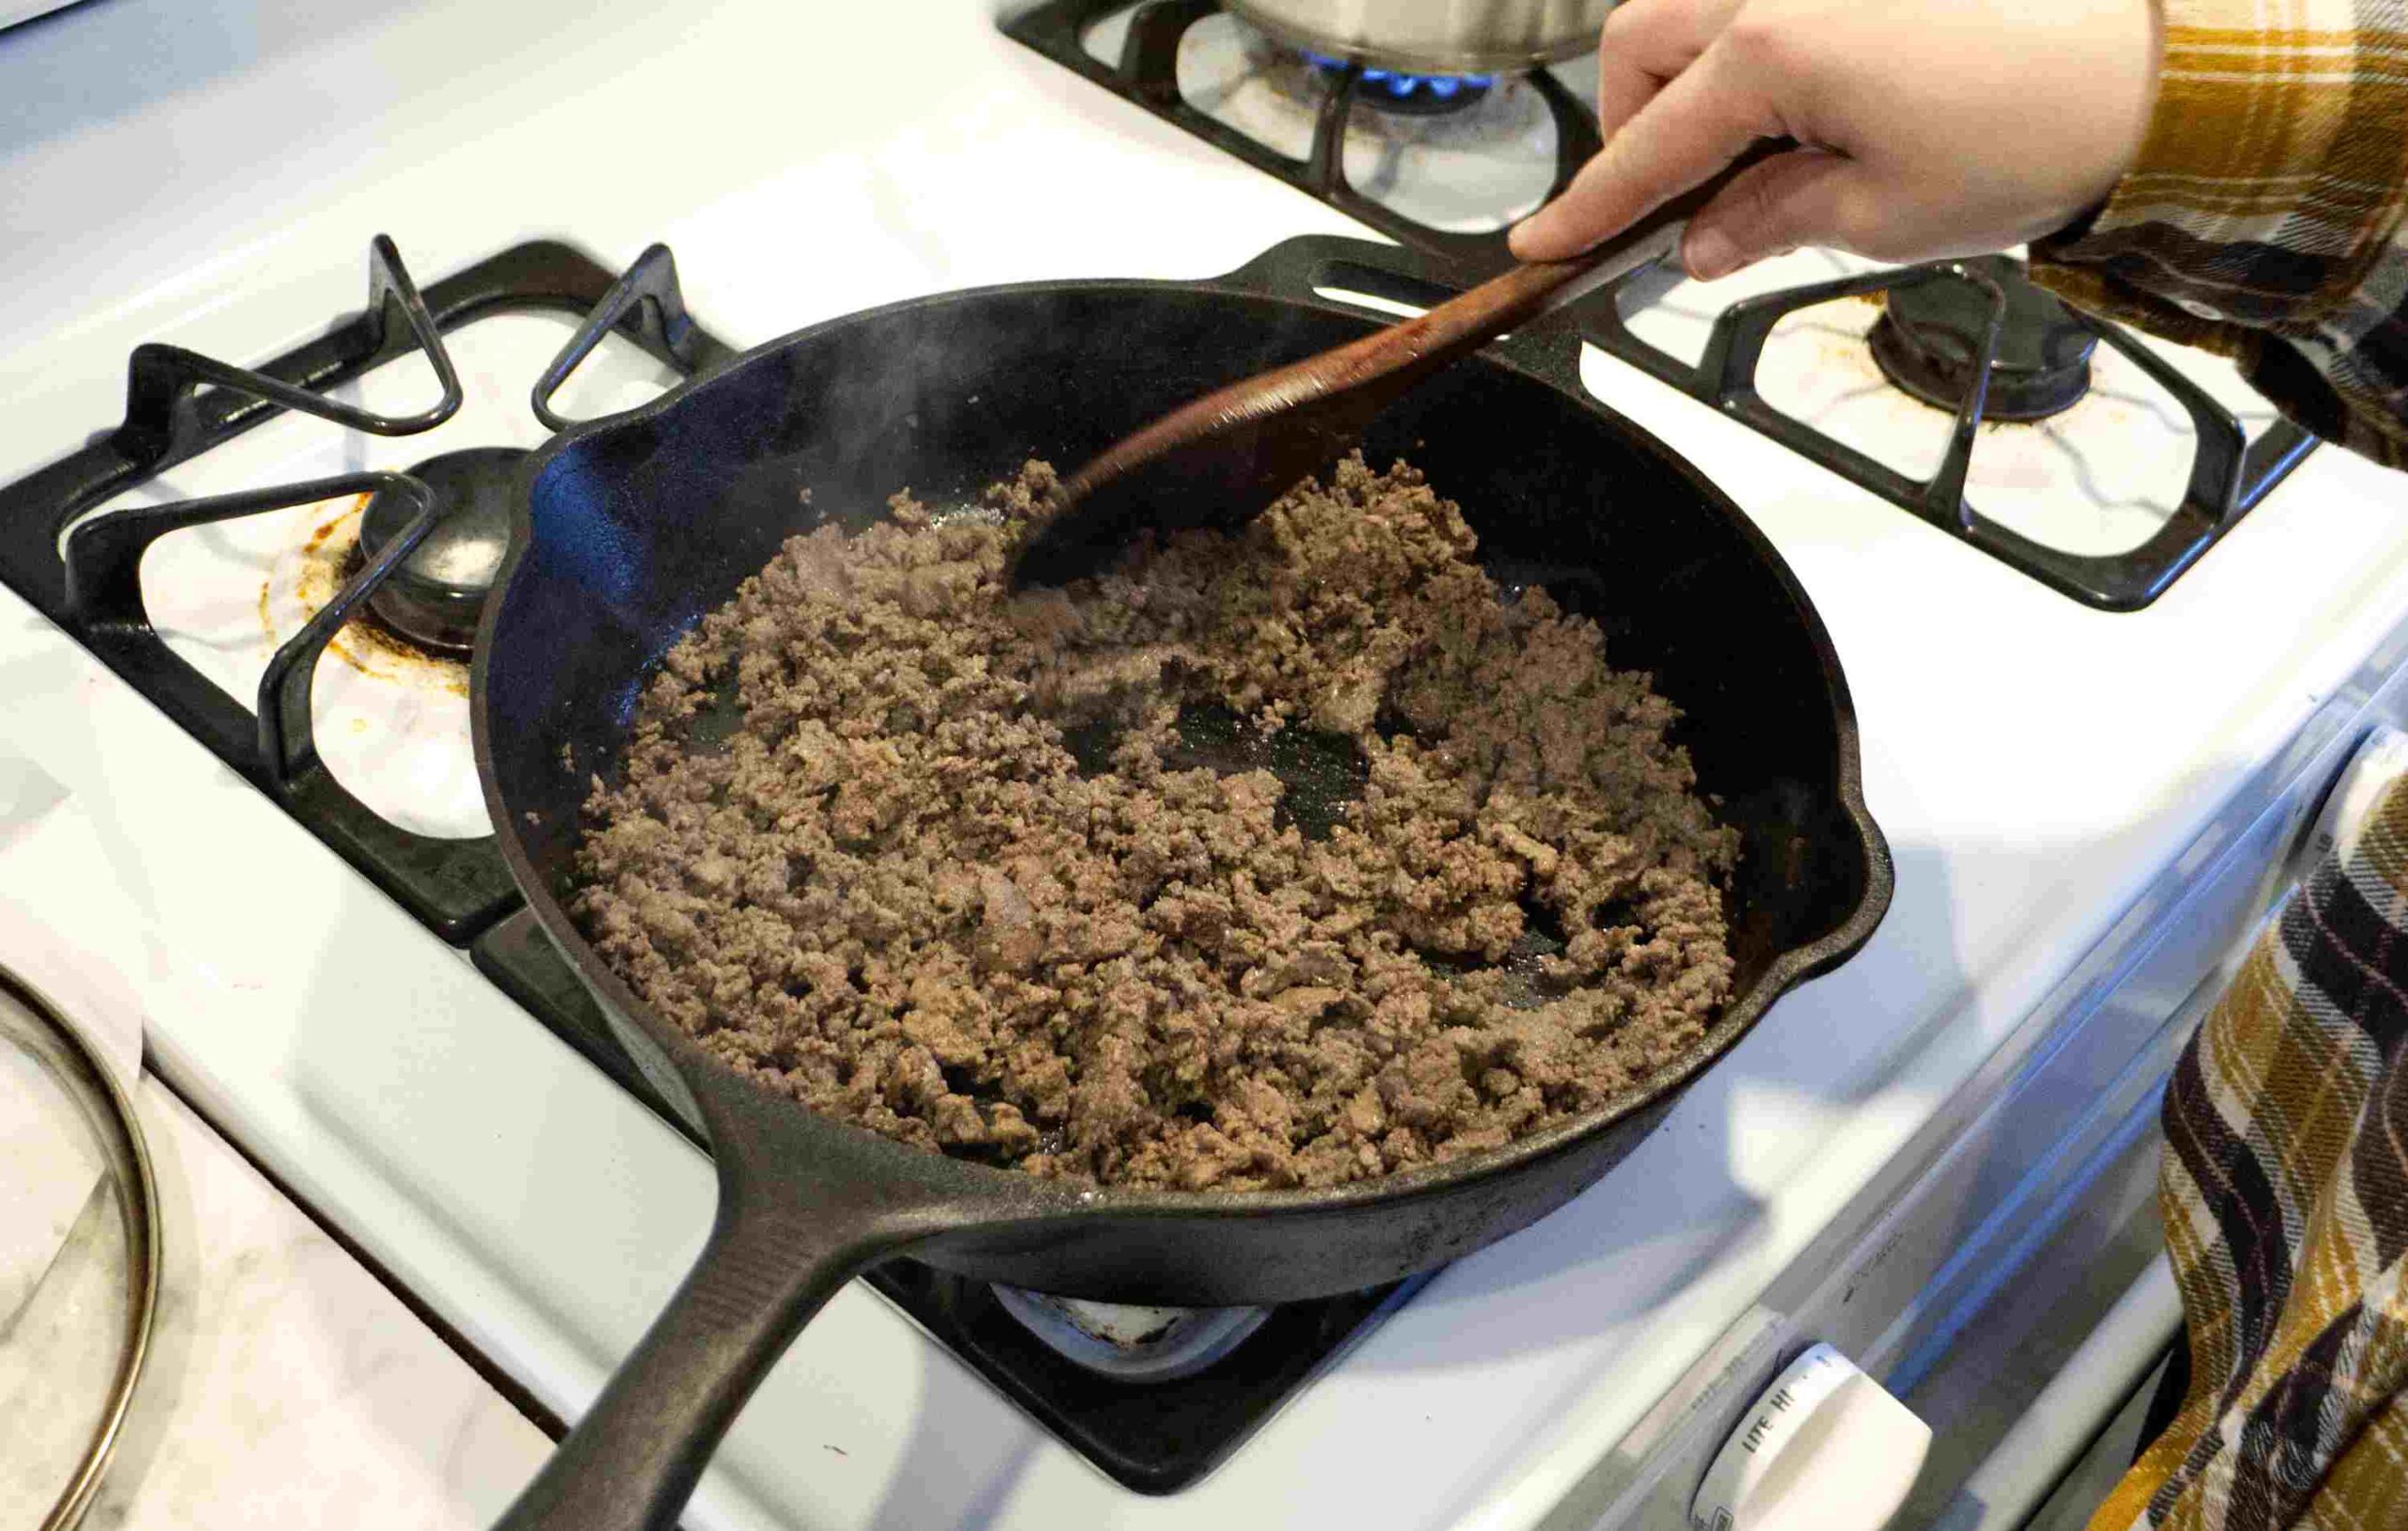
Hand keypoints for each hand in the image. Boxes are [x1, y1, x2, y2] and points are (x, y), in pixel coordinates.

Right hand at [1508, 0, 2160, 278]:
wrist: (2155, 70)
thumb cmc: (2032, 136)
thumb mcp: (1879, 216)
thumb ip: (1766, 222)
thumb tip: (1700, 242)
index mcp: (1773, 47)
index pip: (1647, 143)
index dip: (1589, 205)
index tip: (1538, 245)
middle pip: (1643, 43)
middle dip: (1635, 123)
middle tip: (1674, 202)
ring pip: (1696, 8)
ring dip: (1692, 82)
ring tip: (1752, 158)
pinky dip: (1751, 55)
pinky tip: (1803, 109)